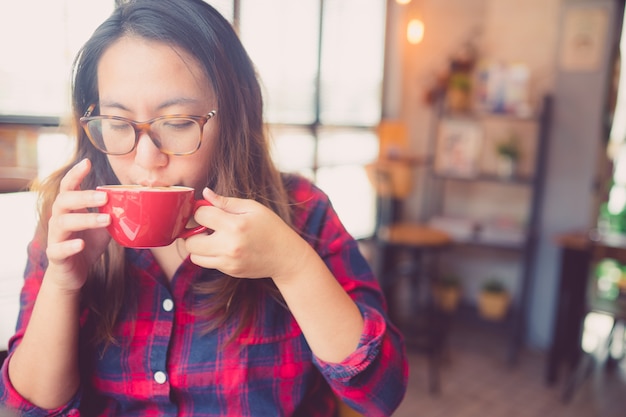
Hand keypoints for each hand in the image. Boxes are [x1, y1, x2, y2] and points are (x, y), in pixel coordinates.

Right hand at [45, 159, 110, 290]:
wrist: (72, 274)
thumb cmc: (87, 244)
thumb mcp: (104, 226)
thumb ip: (114, 212)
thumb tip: (142, 200)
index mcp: (70, 209)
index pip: (68, 187)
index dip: (75, 174)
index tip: (87, 162)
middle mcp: (59, 219)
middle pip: (64, 201)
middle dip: (84, 197)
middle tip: (104, 196)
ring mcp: (55, 237)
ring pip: (62, 223)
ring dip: (85, 219)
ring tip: (106, 219)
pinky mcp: (56, 256)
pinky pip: (58, 249)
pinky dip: (69, 246)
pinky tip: (81, 244)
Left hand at [185, 188, 310, 280]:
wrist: (286, 257)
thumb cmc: (271, 227)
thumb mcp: (253, 208)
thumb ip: (227, 201)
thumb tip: (205, 193)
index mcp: (235, 225)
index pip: (199, 215)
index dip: (201, 210)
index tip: (208, 210)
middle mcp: (228, 246)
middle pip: (190, 240)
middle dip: (193, 231)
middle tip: (206, 226)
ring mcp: (228, 261)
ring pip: (194, 255)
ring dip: (198, 245)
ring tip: (213, 238)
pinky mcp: (229, 271)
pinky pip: (206, 263)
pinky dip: (208, 255)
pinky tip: (222, 247)